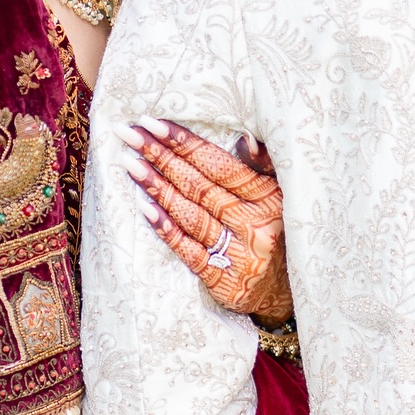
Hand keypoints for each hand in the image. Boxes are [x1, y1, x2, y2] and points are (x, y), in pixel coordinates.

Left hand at [119, 118, 292, 326]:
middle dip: (161, 157)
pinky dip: (166, 229)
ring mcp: (239, 255)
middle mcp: (254, 225)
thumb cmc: (277, 232)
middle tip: (129, 134)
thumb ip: (263, 166)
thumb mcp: (281, 197)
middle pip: (199, 186)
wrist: (285, 291)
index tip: (153, 123)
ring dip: (157, 188)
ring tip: (130, 164)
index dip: (185, 143)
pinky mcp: (224, 281)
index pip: (219, 165)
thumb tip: (243, 136)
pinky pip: (189, 251)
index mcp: (269, 198)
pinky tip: (144, 209)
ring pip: (191, 215)